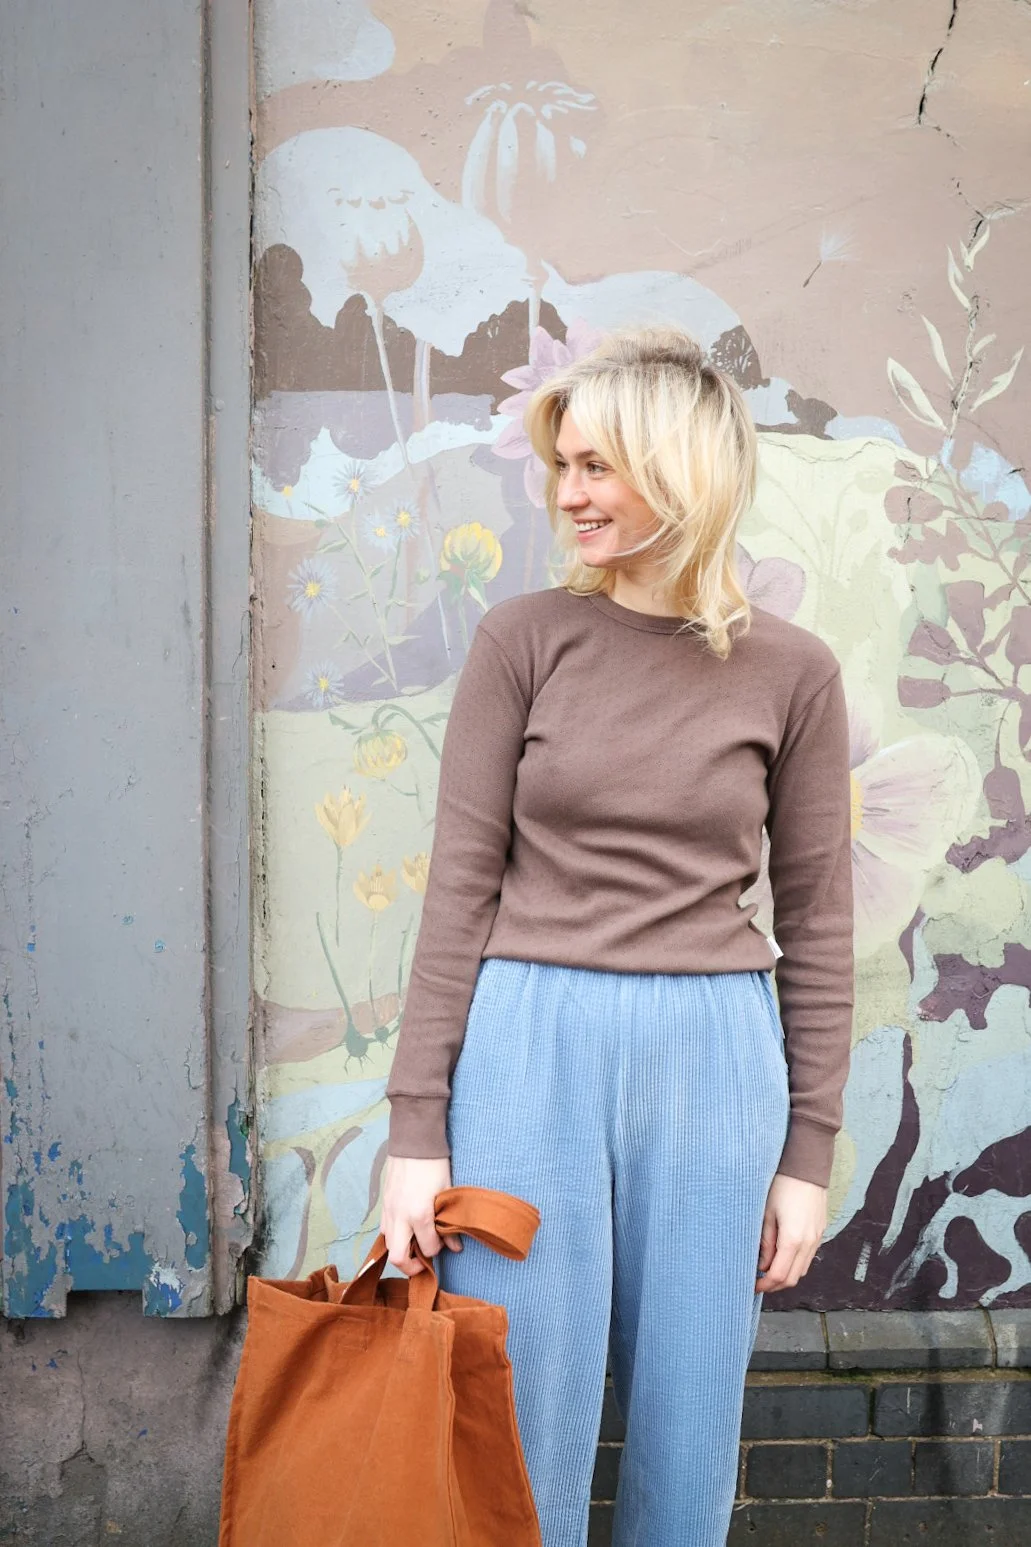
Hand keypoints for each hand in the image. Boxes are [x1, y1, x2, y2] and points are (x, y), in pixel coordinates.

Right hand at [381, 1155, 463, 1276]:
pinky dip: (395, 1235)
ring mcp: (389, 1210)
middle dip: (411, 1267)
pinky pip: (385, 1229)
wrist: (413, 1139)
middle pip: (398, 1258)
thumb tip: (456, 1245)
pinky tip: (407, 1228)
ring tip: (416, 1244)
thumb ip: (449, 1221)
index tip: (444, 1243)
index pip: (427, 1248)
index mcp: (419, 1214)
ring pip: (388, 1245)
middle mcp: (400, 1216)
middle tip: (423, 1263)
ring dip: (402, 1250)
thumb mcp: (447, 1192)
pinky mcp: (384, 1203)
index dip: (438, 1250)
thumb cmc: (434, 1163)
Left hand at [755, 1173, 826, 1292]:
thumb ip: (765, 1242)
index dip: (764, 1285)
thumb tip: (762, 1264)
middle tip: (758, 1280)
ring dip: (786, 1274)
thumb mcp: (766, 1213)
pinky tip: (782, 1255)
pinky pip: (808, 1257)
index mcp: (793, 1240)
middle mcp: (808, 1243)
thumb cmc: (782, 1185)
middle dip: (775, 1285)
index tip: (752, 1285)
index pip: (779, 1276)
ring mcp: (817, 1237)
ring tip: (768, 1268)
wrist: (806, 1165)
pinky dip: (795, 1263)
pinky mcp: (820, 1231)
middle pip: (793, 1278)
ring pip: (802, 1269)